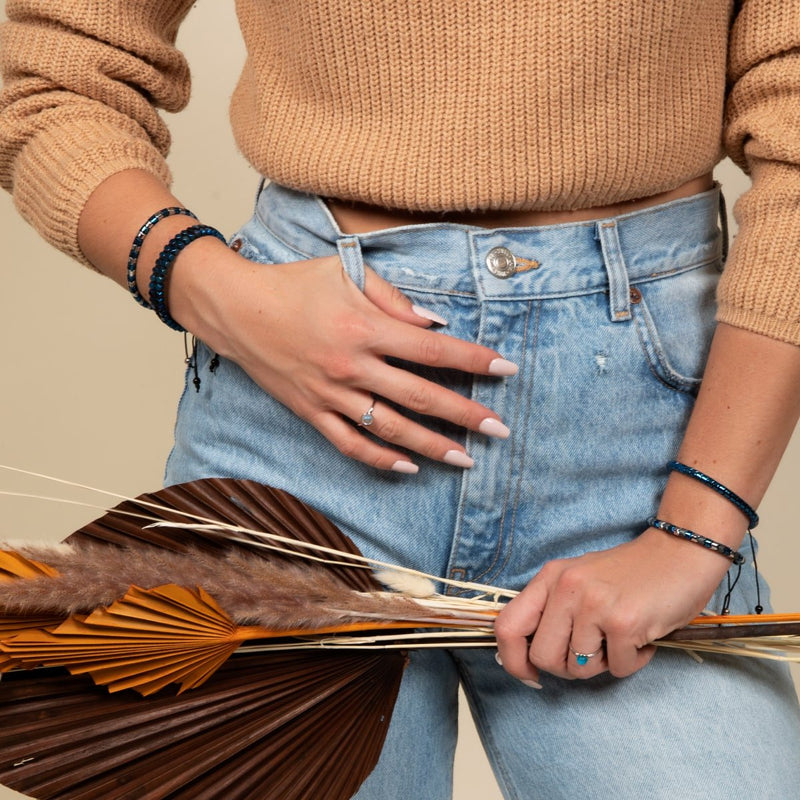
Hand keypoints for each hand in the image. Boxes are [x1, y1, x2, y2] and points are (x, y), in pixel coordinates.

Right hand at [168, 240, 515, 470]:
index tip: (506, 370)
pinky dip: (380, 459)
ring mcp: (331, 394)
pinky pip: (350, 444)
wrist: (237, 309)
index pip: (433, 350)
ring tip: (466, 459)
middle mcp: (352, 366)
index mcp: (365, 328)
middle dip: (465, 414)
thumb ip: (394, 299)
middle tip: (499, 430)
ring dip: (432, 446)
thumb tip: (435, 323)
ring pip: (390, 429)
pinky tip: (408, 468)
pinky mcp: (312, 412)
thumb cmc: (294, 284)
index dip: (474, 361)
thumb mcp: (346, 273)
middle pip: (420, 397)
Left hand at [493, 528, 731, 681]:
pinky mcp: (624, 622)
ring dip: (604, 664)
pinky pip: (618, 668)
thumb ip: (553, 610)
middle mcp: (566, 587)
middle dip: (567, 668)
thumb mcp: (579, 579)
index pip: (507, 625)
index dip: (512, 660)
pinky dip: (633, 661)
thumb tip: (529, 657)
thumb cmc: (630, 574)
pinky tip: (642, 637)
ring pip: (579, 668)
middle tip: (593, 653)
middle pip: (543, 656)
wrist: (680, 553)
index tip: (530, 675)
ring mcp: (594, 604)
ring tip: (621, 638)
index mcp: (550, 577)